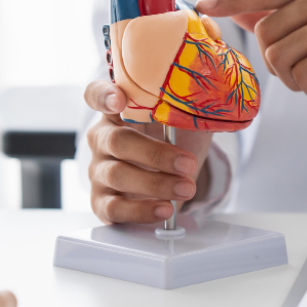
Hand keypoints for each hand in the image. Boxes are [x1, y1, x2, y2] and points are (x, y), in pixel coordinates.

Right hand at [85, 80, 212, 223]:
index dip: (103, 96)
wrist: (175, 177)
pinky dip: (141, 211)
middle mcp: (102, 138)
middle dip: (156, 154)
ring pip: (117, 175)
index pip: (96, 95)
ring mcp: (98, 171)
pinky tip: (164, 209)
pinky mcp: (101, 201)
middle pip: (117, 141)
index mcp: (117, 111)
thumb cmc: (176, 141)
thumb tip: (210, 101)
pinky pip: (114, 208)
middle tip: (188, 163)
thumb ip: (185, 108)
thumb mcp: (183, 120)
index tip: (119, 100)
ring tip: (186, 188)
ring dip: (156, 184)